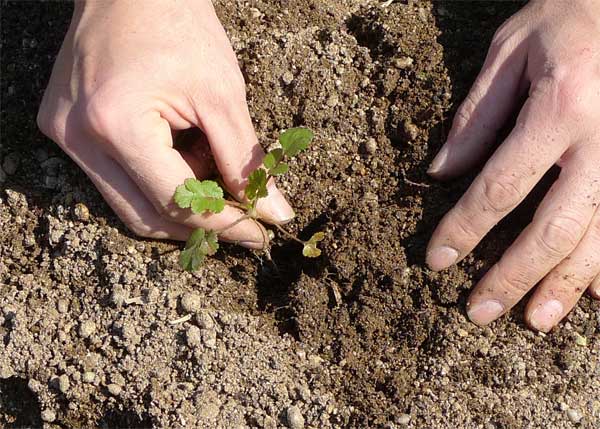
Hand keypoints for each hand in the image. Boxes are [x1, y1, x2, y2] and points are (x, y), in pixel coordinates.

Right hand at [37, 0, 293, 247]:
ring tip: (208, 160)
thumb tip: (273, 213)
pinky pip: (117, 178)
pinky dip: (158, 177)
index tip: (260, 235)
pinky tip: (182, 149)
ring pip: (130, 204)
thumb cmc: (178, 24)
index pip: (175, 203)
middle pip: (145, 216)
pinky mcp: (64, 129)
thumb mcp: (222, 95)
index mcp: (116, 124)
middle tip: (243, 215)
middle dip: (200, 222)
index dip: (223, 225)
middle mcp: (78, 137)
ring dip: (179, 199)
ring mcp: (64, 134)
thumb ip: (246, 162)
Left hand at [426, 0, 599, 331]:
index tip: (437, 261)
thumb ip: (476, 118)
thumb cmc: (568, 15)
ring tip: (534, 319)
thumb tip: (441, 174)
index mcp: (559, 110)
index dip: (464, 229)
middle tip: (478, 312)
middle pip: (552, 227)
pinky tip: (596, 294)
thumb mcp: (510, 53)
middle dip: (512, 275)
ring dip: (564, 284)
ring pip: (598, 236)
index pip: (498, 187)